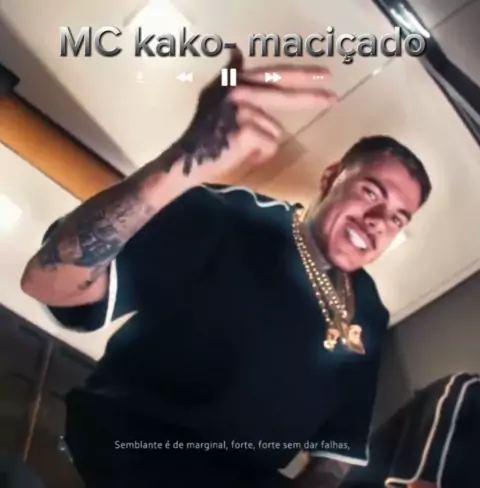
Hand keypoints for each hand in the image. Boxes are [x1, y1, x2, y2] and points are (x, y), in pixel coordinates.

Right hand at [162, 49, 336, 181]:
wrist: (188, 159)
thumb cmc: (205, 134)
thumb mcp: (215, 98)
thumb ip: (232, 76)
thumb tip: (238, 49)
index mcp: (234, 81)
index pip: (273, 75)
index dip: (301, 75)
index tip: (326, 76)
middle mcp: (238, 90)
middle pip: (283, 95)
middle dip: (310, 98)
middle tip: (333, 99)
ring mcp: (242, 110)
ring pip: (274, 131)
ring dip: (263, 144)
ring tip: (240, 147)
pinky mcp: (245, 131)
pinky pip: (269, 146)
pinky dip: (259, 155)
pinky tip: (241, 154)